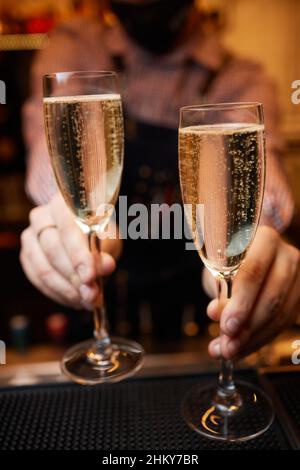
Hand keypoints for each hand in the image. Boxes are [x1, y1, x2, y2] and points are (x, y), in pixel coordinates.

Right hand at [20, 193, 119, 309]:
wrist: (86, 233)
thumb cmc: (98, 233)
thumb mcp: (108, 240)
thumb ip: (105, 252)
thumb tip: (106, 267)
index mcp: (63, 202)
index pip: (67, 229)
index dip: (79, 255)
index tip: (90, 277)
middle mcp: (41, 216)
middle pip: (53, 250)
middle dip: (74, 277)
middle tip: (92, 295)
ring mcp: (30, 236)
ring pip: (43, 267)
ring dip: (66, 289)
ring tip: (86, 300)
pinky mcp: (26, 255)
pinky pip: (37, 279)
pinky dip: (57, 293)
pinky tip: (74, 299)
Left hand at [204, 226, 299, 358]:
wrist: (249, 254)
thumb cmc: (230, 258)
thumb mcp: (220, 267)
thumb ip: (220, 289)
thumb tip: (216, 313)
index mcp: (265, 238)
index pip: (254, 272)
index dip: (241, 303)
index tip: (226, 326)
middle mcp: (287, 256)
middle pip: (271, 297)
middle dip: (247, 327)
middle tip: (227, 347)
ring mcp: (298, 277)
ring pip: (280, 315)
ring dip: (253, 339)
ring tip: (229, 352)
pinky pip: (284, 323)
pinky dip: (261, 339)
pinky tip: (243, 348)